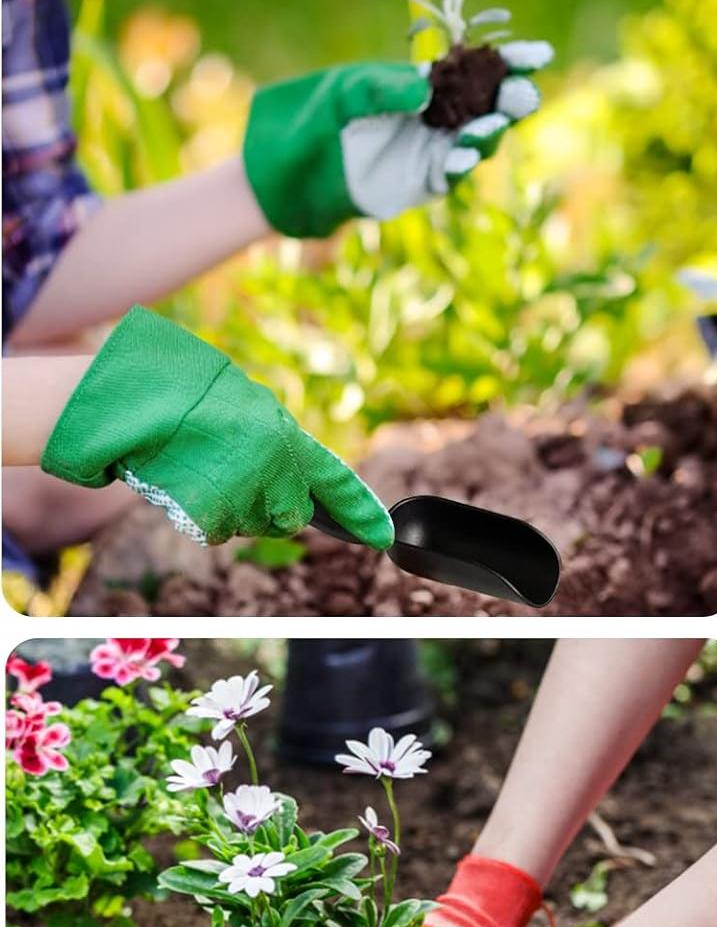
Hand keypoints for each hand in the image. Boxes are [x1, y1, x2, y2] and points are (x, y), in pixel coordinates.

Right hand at [40, 307, 391, 547]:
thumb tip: (292, 473)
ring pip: (250, 525)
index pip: (335, 480)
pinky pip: (214, 531)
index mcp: (284, 433)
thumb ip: (272, 437)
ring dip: (231, 508)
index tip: (382, 535)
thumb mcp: (240, 403)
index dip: (361, 511)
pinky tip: (182, 483)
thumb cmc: (177, 392)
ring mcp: (241, 494)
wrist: (123, 401)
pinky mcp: (208, 515)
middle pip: (290, 517)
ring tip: (199, 469)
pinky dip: (199, 515)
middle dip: (271, 508)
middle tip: (234, 478)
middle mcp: (272, 468)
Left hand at [243, 56, 546, 237]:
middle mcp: (434, 117)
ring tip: (491, 123)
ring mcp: (430, 152)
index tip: (537, 54)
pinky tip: (462, 153)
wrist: (285, 175)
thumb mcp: (342, 93)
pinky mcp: (420, 183)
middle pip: (487, 106)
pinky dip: (459, 164)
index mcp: (421, 84)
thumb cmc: (310, 122)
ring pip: (476, 142)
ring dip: (488, 132)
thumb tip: (426, 89)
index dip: (508, 62)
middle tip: (523, 93)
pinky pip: (449, 174)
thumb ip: (383, 88)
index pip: (473, 69)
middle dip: (510, 99)